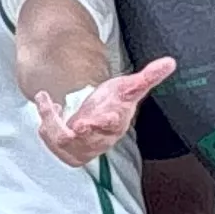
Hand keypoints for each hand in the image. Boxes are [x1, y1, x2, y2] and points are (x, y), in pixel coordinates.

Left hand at [31, 57, 177, 168]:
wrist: (101, 118)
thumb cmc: (115, 102)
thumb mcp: (129, 87)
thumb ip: (148, 76)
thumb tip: (170, 62)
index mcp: (114, 122)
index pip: (110, 125)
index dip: (101, 123)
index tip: (90, 120)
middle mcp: (99, 138)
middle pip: (85, 140)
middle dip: (73, 130)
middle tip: (68, 121)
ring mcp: (82, 147)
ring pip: (61, 140)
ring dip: (50, 120)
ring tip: (48, 101)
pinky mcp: (68, 151)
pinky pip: (50, 141)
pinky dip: (45, 125)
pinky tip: (50, 110)